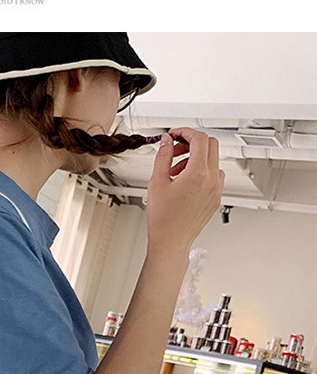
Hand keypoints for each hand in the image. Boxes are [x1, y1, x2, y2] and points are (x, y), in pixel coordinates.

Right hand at [146, 127, 224, 260]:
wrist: (171, 241)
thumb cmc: (163, 218)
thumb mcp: (157, 182)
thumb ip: (163, 156)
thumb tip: (166, 141)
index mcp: (198, 174)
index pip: (199, 139)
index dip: (185, 132)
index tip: (174, 134)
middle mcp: (212, 180)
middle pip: (210, 145)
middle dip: (192, 142)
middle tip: (175, 149)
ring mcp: (217, 189)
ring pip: (213, 160)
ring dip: (196, 158)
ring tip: (176, 171)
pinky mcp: (216, 197)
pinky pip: (214, 175)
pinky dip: (201, 171)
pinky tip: (184, 182)